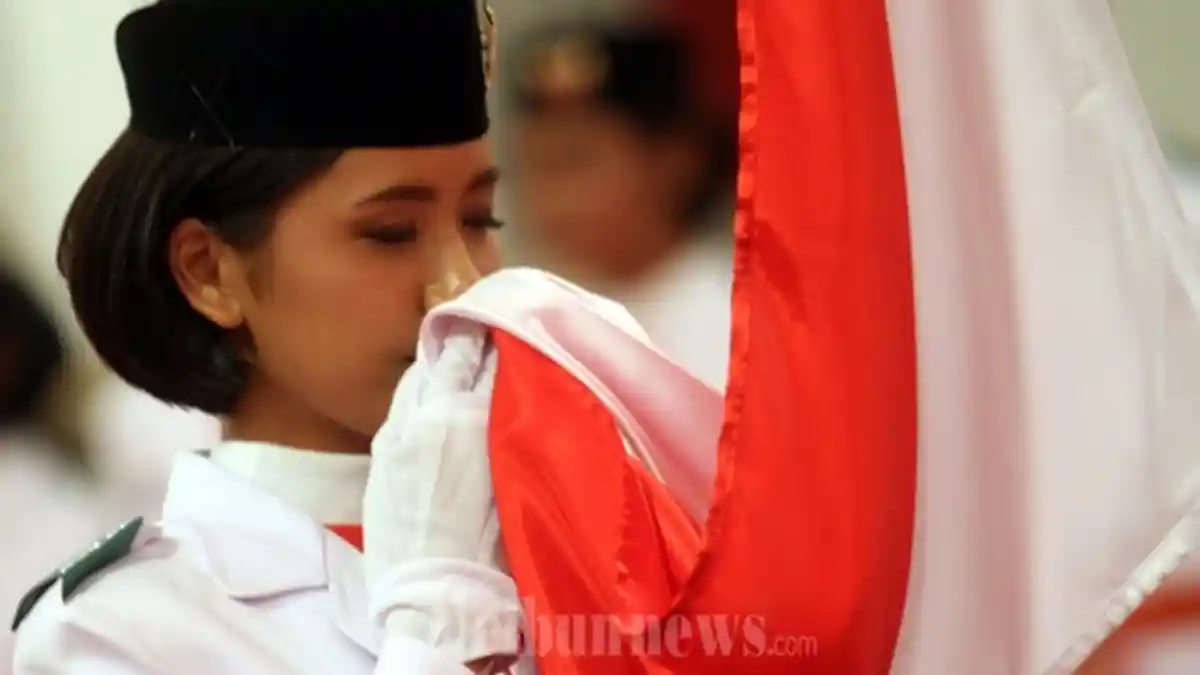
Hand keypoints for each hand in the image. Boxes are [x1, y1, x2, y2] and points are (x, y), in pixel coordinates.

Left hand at [364, 321, 518, 665]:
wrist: (431, 593)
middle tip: (480, 321)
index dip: (503, 339)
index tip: (511, 323)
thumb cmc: (489, 547)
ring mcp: (399, 430)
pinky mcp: (380, 451)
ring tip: (452, 348)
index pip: (492, 361)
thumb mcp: (515, 478)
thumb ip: (511, 427)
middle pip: (452, 357)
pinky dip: (417, 388)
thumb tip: (517, 393)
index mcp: (473, 420)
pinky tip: (426, 391)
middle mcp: (432, 414)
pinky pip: (400, 402)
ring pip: (419, 374)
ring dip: (438, 360)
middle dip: (467, 337)